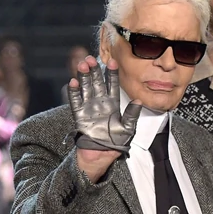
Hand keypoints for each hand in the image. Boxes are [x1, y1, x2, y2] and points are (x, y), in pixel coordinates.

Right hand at [68, 57, 140, 177]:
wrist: (102, 154)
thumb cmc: (117, 142)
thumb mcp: (128, 128)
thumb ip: (132, 114)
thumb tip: (139, 101)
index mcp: (112, 103)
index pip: (112, 84)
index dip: (112, 73)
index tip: (112, 62)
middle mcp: (100, 102)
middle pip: (96, 82)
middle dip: (94, 70)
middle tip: (91, 58)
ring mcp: (89, 107)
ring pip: (85, 87)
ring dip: (83, 76)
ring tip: (82, 65)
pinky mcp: (80, 115)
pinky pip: (75, 101)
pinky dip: (74, 92)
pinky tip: (73, 81)